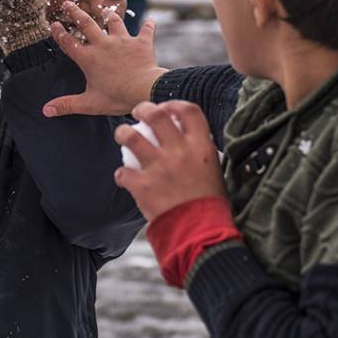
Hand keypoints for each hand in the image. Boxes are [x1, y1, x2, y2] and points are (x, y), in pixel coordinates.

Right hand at [42, 2, 166, 117]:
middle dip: (75, 12)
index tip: (54, 24)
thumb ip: (67, 105)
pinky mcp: (141, 43)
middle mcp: (103, 45)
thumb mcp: (89, 104)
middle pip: (86, 24)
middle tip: (68, 4)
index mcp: (89, 58)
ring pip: (114, 22)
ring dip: (110, 15)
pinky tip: (150, 21)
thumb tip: (46, 110)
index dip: (59, 33)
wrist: (143, 89)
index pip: (69, 42)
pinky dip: (148, 25)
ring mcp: (123, 41)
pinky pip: (146, 30)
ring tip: (106, 11)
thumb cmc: (116, 97)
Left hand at [113, 101, 226, 220]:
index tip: (166, 108)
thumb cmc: (211, 204)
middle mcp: (180, 152)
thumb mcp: (215, 171)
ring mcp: (160, 168)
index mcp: (201, 146)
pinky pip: (123, 173)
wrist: (201, 232)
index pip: (189, 111)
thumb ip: (203, 154)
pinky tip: (125, 178)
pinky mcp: (143, 186)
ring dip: (123, 133)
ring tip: (122, 134)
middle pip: (156, 115)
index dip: (174, 104)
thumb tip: (196, 143)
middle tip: (138, 113)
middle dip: (143, 109)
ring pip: (131, 137)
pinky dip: (121, 175)